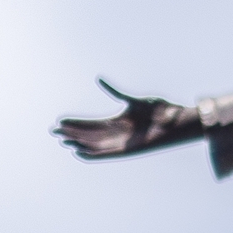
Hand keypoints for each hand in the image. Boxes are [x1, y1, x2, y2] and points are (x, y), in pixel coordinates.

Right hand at [53, 79, 202, 159]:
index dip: (76, 123)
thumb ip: (115, 91)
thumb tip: (97, 78)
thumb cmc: (160, 109)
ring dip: (79, 143)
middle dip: (72, 133)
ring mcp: (123, 142)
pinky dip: (93, 154)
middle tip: (54, 131)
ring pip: (95, 144)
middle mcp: (119, 133)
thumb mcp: (133, 99)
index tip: (60, 121)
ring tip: (63, 141)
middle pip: (90, 134)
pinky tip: (79, 152)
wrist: (178, 120)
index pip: (92, 123)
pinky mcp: (129, 150)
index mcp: (119, 121)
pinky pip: (107, 154)